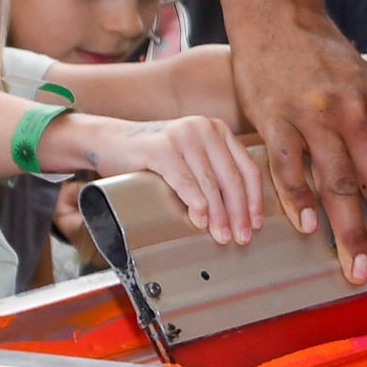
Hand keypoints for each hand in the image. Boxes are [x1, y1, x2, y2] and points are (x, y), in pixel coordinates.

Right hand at [86, 114, 266, 247]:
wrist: (109, 142)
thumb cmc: (152, 157)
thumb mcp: (190, 159)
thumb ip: (212, 174)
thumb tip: (238, 213)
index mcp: (217, 131)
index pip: (248, 168)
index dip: (254, 199)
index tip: (256, 223)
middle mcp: (204, 129)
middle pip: (232, 178)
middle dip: (239, 213)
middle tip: (241, 237)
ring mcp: (183, 135)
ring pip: (211, 183)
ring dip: (219, 214)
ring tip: (221, 236)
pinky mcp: (161, 147)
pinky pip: (185, 181)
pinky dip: (196, 203)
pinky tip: (200, 220)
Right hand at [234, 22, 366, 283]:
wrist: (280, 16)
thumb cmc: (327, 60)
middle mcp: (356, 114)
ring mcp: (315, 117)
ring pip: (339, 184)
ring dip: (352, 232)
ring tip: (360, 270)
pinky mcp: (276, 118)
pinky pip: (287, 166)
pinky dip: (298, 198)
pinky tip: (308, 229)